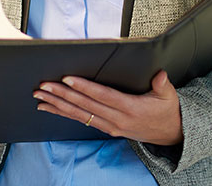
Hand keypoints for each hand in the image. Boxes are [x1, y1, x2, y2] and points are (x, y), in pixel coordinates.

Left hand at [34, 70, 182, 145]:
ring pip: (78, 114)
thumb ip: (163, 85)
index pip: (102, 96)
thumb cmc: (167, 111)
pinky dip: (63, 113)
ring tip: (40, 96)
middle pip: (85, 105)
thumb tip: (160, 75)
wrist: (171, 135)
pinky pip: (81, 120)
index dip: (84, 87)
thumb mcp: (169, 97)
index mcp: (130, 108)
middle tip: (44, 85)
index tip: (67, 78)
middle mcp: (116, 119)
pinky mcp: (106, 128)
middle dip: (63, 94)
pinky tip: (48, 108)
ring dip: (58, 104)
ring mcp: (109, 125)